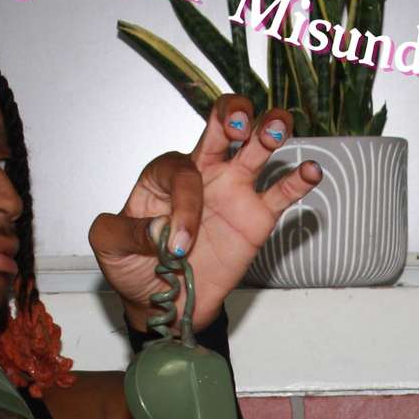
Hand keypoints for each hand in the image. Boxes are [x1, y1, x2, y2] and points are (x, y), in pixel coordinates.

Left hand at [88, 95, 321, 333]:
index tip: (178, 246)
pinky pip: (282, 194)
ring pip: (256, 147)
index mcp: (165, 174)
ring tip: (275, 130)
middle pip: (221, 125)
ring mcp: (234, 191)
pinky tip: (310, 171)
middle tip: (236, 123)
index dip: (183, 206)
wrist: (165, 303)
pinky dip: (298, 181)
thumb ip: (118, 230)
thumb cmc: (136, 267)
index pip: (181, 171)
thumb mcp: (108, 247)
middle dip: (231, 115)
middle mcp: (203, 172)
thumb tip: (156, 231)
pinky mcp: (258, 217)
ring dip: (268, 132)